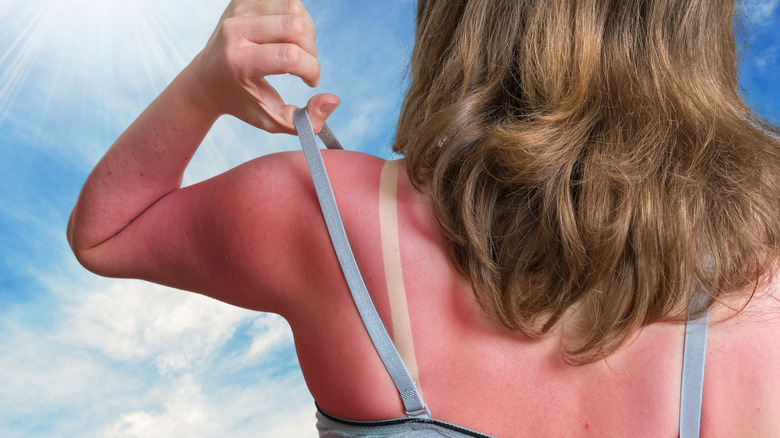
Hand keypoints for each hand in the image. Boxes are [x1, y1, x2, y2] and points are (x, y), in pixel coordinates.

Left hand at [189, 0, 338, 133]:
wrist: (207, 79)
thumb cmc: (243, 101)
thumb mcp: (272, 121)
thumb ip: (307, 121)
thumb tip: (334, 100)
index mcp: (238, 62)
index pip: (290, 56)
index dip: (311, 70)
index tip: (310, 82)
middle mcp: (235, 31)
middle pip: (295, 27)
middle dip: (311, 50)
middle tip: (303, 66)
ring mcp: (238, 10)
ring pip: (295, 8)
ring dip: (307, 33)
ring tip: (297, 49)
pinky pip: (287, 0)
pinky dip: (298, 18)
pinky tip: (289, 35)